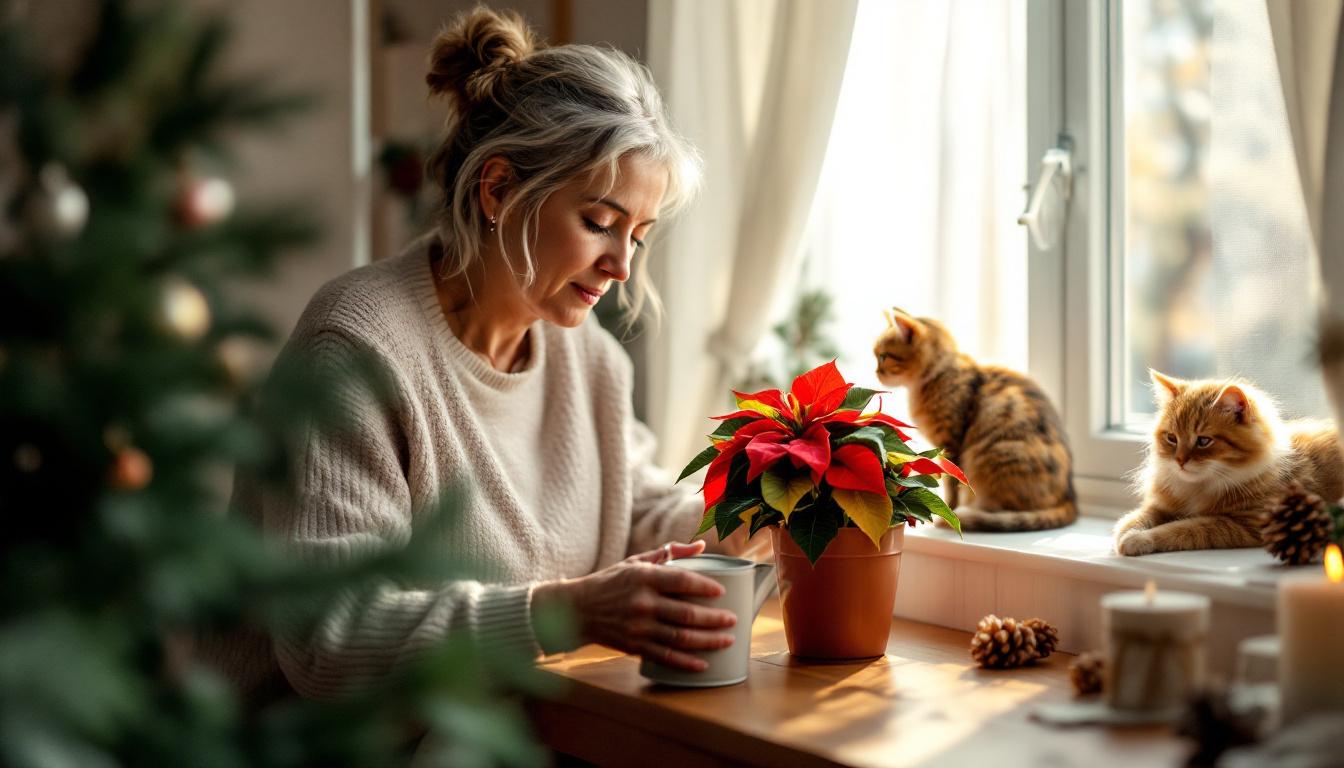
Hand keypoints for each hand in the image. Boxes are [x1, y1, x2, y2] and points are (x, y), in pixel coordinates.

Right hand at [533, 540, 736, 671]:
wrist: (577, 610)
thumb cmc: (611, 581)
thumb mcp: (637, 561)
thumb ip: (670, 552)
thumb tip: (702, 546)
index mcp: (644, 578)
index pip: (682, 580)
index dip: (705, 586)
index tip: (722, 591)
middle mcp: (642, 603)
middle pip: (687, 613)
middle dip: (715, 619)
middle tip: (733, 620)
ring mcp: (639, 627)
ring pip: (681, 638)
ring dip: (708, 641)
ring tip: (727, 639)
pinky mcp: (635, 647)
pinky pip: (665, 657)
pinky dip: (686, 663)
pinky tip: (703, 664)